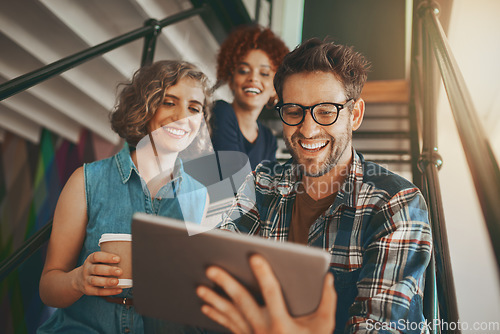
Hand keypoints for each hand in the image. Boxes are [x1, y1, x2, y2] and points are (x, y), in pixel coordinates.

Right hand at [73, 251, 122, 295]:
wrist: (78, 279)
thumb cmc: (94, 267)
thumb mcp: (97, 261)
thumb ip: (108, 259)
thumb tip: (129, 256)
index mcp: (90, 260)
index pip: (96, 256)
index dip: (107, 257)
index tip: (118, 259)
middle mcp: (87, 269)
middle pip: (96, 269)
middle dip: (109, 270)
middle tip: (120, 271)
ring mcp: (86, 280)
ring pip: (95, 281)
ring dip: (107, 281)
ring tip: (117, 281)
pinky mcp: (88, 290)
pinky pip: (98, 292)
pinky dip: (109, 291)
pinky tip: (119, 290)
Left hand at [197, 254, 335, 333]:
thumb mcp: (324, 327)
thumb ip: (328, 301)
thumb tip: (327, 278)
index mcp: (282, 323)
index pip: (271, 293)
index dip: (263, 274)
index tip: (254, 256)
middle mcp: (263, 330)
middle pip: (241, 302)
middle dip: (226, 284)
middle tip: (211, 268)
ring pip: (230, 315)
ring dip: (214, 300)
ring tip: (200, 287)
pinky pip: (229, 326)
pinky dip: (217, 315)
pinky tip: (206, 305)